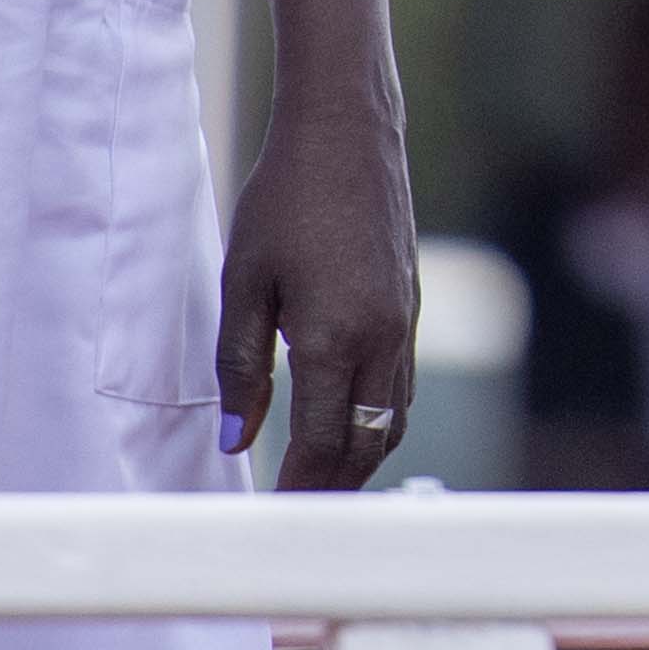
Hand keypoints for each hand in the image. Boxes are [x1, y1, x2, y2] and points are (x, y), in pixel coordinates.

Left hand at [218, 80, 420, 489]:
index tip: (272, 519)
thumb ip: (240, 366)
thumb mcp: (244, 281)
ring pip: (393, 419)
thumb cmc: (286, 198)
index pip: (320, 443)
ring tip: (319, 480)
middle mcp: (381, 339)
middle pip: (366, 444)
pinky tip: (347, 420)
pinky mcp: (411, 304)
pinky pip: (401, 385)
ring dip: (359, 459)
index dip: (297, 490)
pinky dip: (377, 420)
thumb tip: (237, 439)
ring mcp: (404, 322)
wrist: (348, 130)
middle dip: (331, 487)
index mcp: (336, 338)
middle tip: (295, 515)